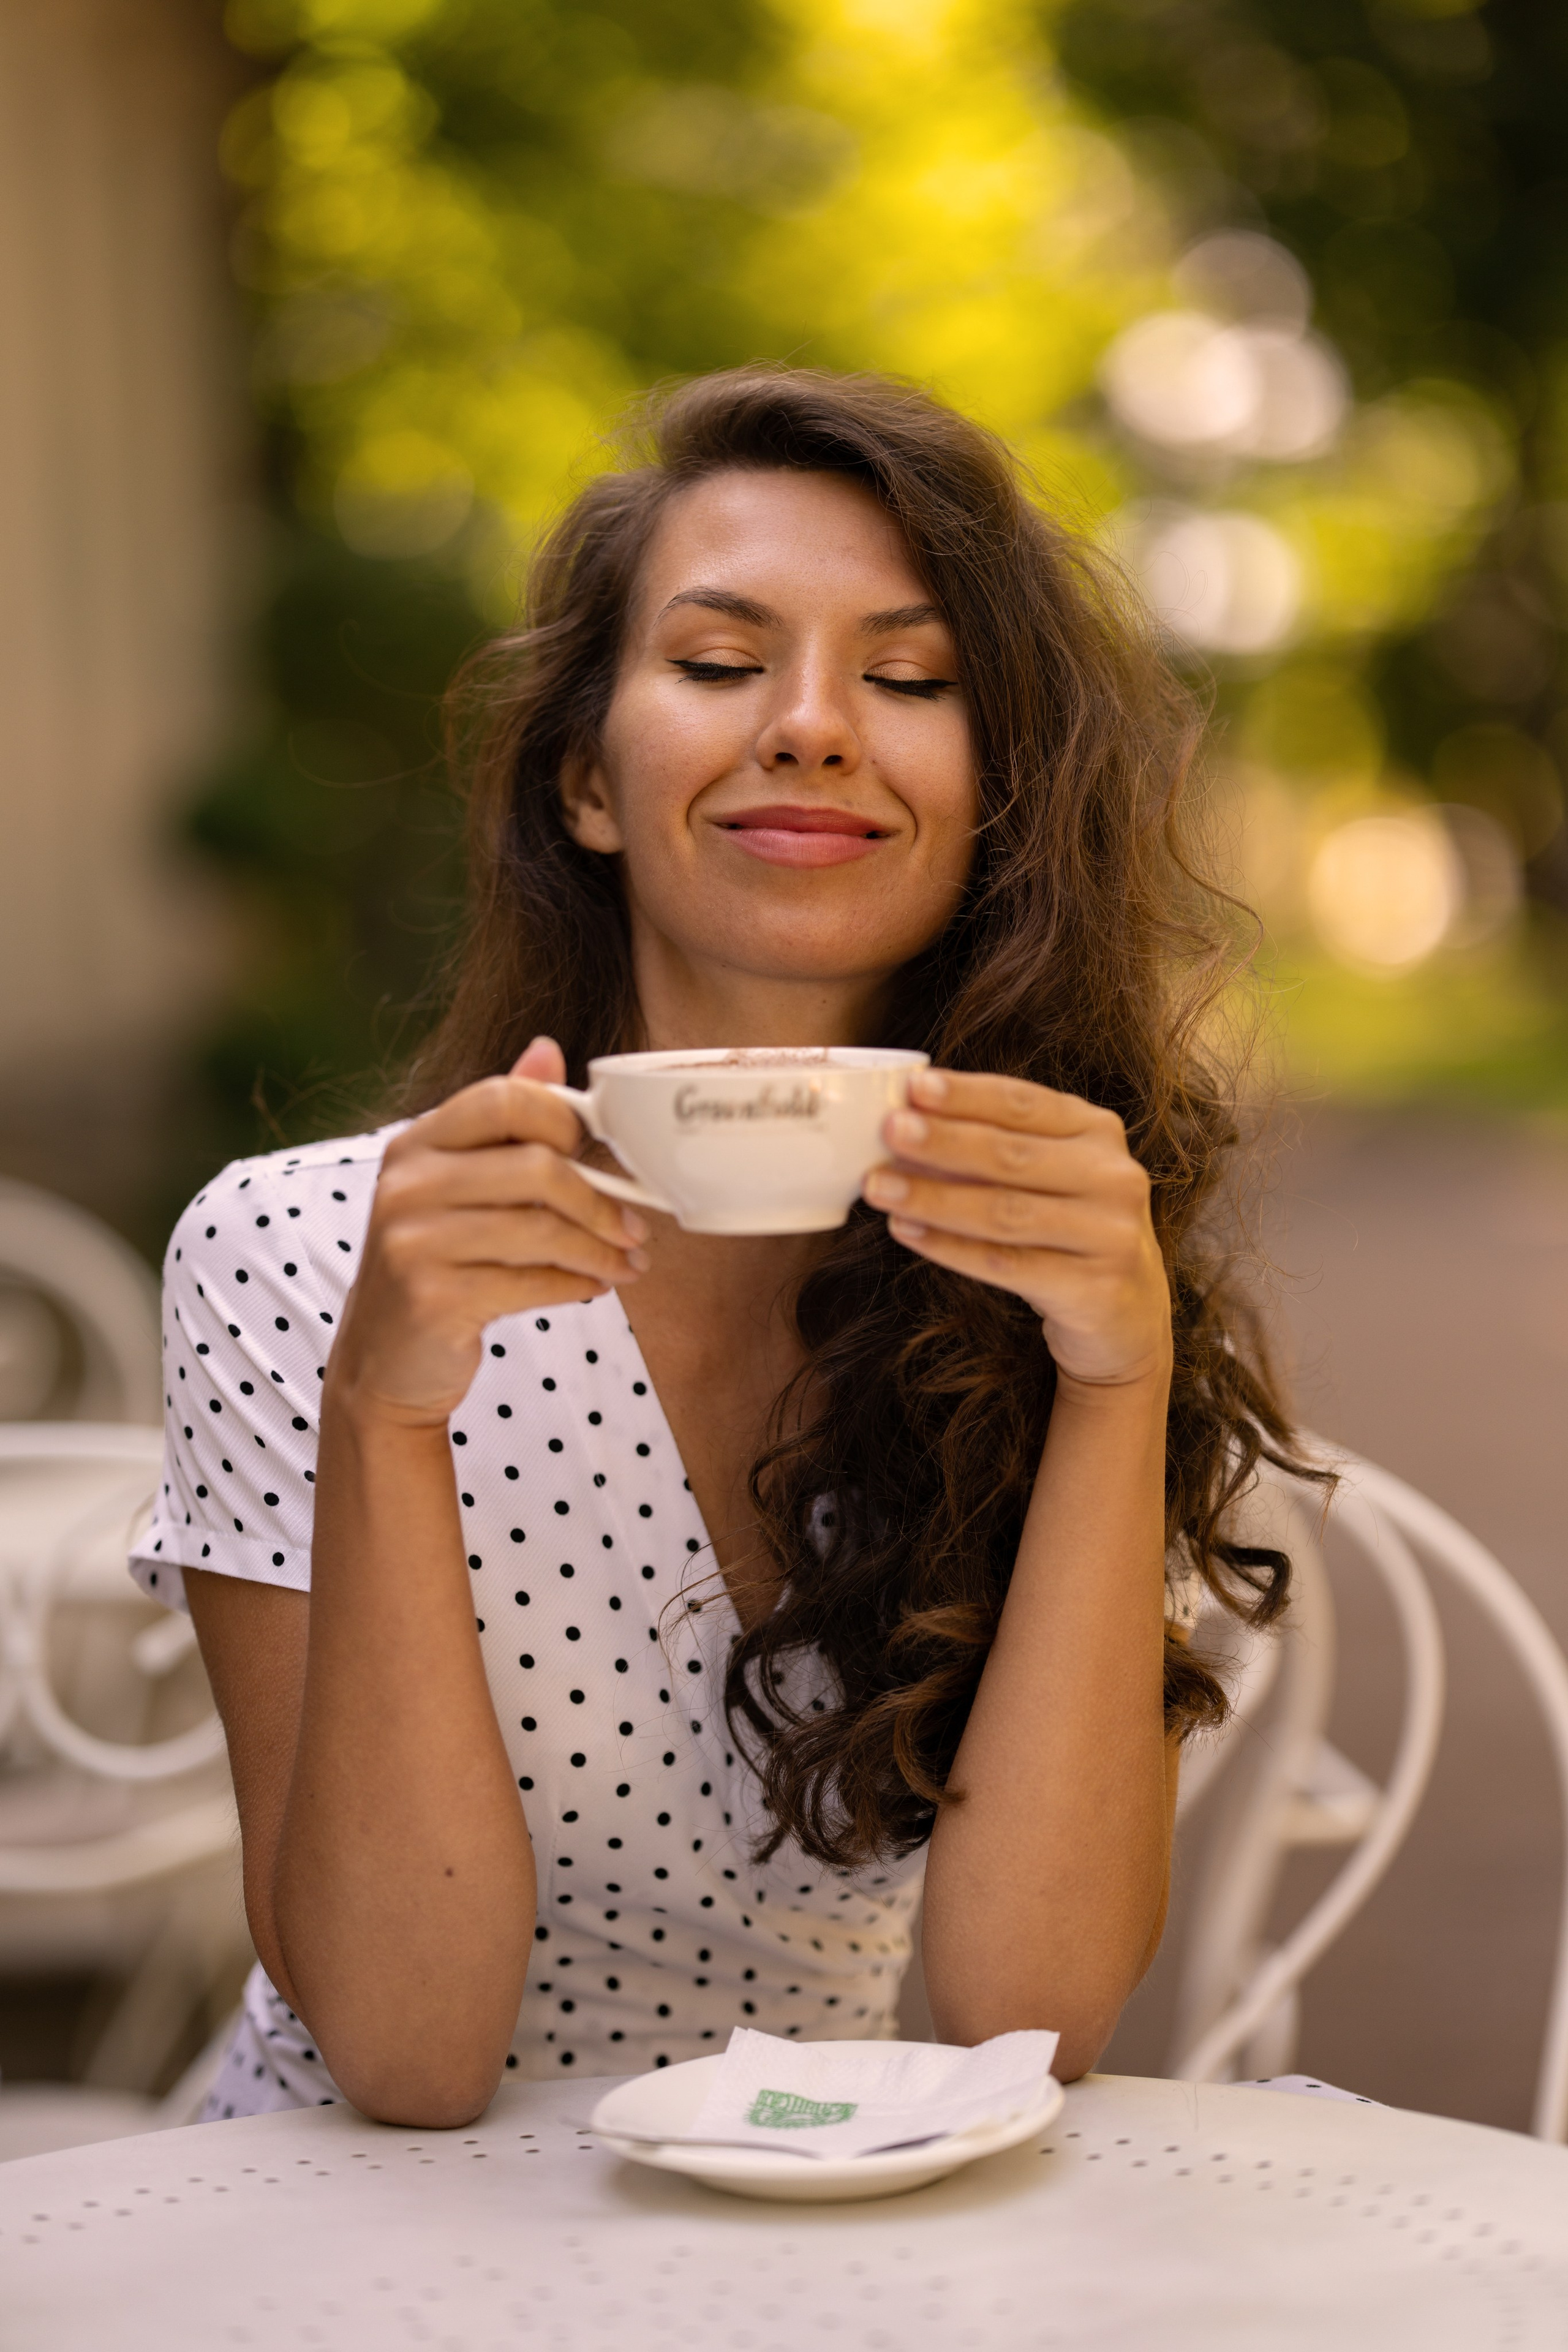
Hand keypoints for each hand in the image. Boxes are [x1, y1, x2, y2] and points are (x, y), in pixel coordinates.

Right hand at [328, 1037, 647, 1427]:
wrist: (384, 1360)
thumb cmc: (436, 1264)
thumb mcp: (457, 1186)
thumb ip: (502, 1120)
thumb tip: (547, 1050)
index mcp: (416, 1144)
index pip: (502, 1097)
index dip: (564, 1119)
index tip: (601, 1151)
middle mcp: (406, 1184)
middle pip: (535, 1166)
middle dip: (599, 1201)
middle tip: (633, 1227)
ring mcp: (412, 1242)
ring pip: (541, 1229)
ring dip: (599, 1250)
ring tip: (626, 1262)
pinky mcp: (432, 1298)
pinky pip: (531, 1283)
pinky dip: (576, 1285)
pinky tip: (593, 1287)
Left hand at [862, 1069, 1170, 1388]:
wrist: (1125, 1311)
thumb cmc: (1067, 1228)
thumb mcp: (1047, 1173)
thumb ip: (994, 1145)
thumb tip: (907, 1125)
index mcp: (1098, 1131)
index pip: (1024, 1103)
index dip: (967, 1095)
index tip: (914, 1087)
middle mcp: (1113, 1177)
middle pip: (1012, 1155)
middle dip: (943, 1141)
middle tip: (889, 1131)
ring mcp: (1110, 1234)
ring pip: (1005, 1212)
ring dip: (934, 1198)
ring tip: (880, 1187)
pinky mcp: (1094, 1288)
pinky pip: (1007, 1264)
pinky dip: (950, 1248)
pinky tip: (907, 1232)